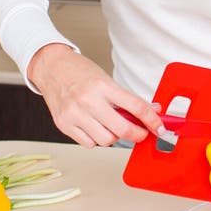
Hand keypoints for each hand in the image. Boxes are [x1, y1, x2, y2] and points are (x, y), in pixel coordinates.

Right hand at [27, 44, 163, 147]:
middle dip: (137, 135)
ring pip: (106, 141)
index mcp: (103, 86)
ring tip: (112, 125)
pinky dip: (96, 139)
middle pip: (122, 130)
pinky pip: (88, 143)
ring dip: (114, 137)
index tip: (159, 127)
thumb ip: (126, 98)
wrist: (50, 67)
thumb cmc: (78, 71)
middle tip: (141, 132)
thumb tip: (150, 111)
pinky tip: (95, 127)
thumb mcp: (106, 79)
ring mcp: (74, 115)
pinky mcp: (63, 125)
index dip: (152, 120)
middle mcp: (88, 101)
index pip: (136, 107)